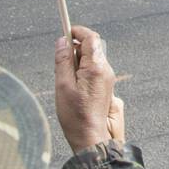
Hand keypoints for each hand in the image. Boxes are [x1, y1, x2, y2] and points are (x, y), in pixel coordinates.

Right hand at [55, 25, 123, 153]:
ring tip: (65, 79)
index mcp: (97, 67)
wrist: (90, 137)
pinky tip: (73, 87)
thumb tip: (62, 41)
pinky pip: (94, 70)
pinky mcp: (105, 86)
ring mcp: (107, 78)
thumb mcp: (62, 85)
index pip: (90, 38)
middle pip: (92, 47)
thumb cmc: (75, 115)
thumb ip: (63, 61)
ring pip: (92, 59)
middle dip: (75, 48)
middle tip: (61, 61)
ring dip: (78, 61)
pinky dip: (82, 71)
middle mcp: (106, 70)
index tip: (65, 32)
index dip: (77, 31)